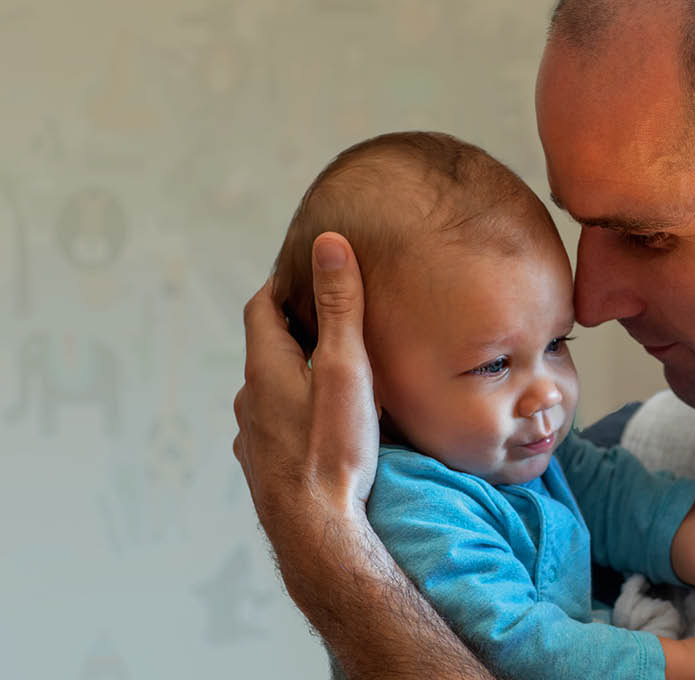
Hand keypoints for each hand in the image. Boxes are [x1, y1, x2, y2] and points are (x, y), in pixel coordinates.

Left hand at [233, 232, 378, 537]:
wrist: (318, 534)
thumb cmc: (336, 450)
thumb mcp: (346, 369)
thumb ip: (339, 307)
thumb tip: (327, 244)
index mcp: (265, 369)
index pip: (262, 308)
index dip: (283, 286)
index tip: (308, 274)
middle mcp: (249, 401)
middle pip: (267, 350)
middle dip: (296, 331)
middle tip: (334, 321)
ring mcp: (253, 438)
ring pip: (271, 392)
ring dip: (296, 376)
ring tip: (333, 376)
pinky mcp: (264, 469)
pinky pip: (275, 428)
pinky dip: (294, 415)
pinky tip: (321, 429)